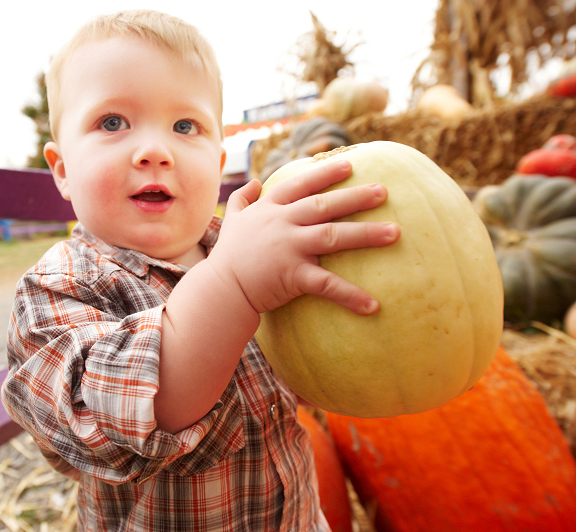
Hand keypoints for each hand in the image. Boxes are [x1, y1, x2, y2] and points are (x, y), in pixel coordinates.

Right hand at [208, 160, 399, 314]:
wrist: (221, 289)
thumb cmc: (229, 256)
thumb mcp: (232, 220)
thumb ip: (242, 199)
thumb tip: (254, 181)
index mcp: (270, 209)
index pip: (301, 184)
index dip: (325, 174)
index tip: (349, 164)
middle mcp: (282, 223)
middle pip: (324, 205)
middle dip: (356, 196)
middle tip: (384, 191)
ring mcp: (288, 248)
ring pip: (333, 236)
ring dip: (366, 233)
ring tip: (395, 232)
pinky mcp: (292, 275)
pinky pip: (327, 284)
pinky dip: (350, 295)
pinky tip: (373, 305)